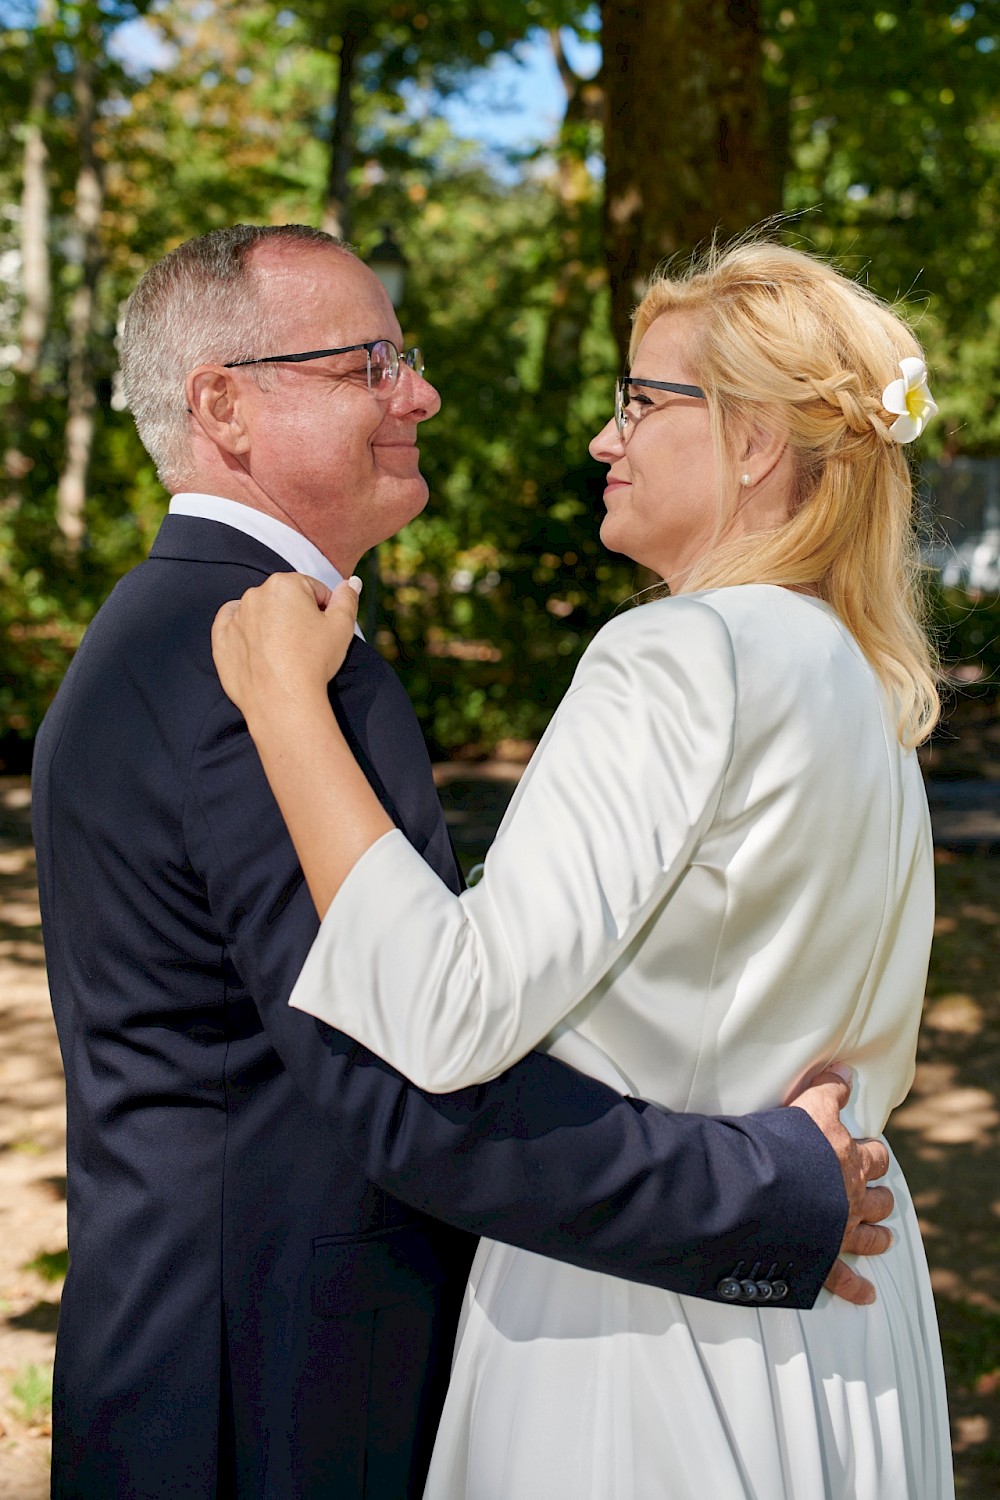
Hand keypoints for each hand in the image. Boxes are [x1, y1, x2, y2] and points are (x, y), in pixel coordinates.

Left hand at [211, 573, 360, 720]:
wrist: (283, 701)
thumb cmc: (314, 661)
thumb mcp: (342, 626)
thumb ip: (347, 598)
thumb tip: (351, 582)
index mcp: (285, 584)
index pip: (313, 589)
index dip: (324, 611)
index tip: (324, 632)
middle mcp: (255, 594)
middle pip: (285, 599)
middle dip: (297, 616)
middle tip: (307, 645)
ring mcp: (235, 616)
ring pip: (260, 612)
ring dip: (273, 625)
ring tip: (285, 653)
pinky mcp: (222, 639)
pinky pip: (232, 626)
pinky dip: (245, 632)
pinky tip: (259, 647)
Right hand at [789, 1064, 892, 1305]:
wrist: (763, 1191)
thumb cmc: (781, 1146)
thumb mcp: (806, 1107)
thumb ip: (827, 1089)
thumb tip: (846, 1069)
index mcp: (847, 1160)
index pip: (874, 1154)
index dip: (873, 1152)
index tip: (868, 1150)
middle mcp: (851, 1197)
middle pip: (880, 1196)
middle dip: (880, 1193)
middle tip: (877, 1191)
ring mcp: (839, 1230)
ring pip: (872, 1235)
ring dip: (878, 1235)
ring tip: (884, 1236)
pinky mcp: (822, 1258)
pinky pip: (843, 1279)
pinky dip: (856, 1289)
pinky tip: (867, 1295)